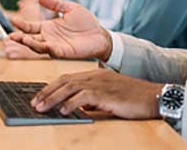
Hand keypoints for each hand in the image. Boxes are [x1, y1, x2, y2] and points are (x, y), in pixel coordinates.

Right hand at [9, 0, 111, 60]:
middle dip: (20, 38)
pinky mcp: (64, 52)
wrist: (99, 34)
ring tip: (22, 39)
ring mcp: (56, 45)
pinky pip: (53, 51)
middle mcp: (49, 37)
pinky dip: (47, 49)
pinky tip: (44, 44)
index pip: (31, 27)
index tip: (13, 19)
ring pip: (38, 47)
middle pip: (30, 39)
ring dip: (30, 44)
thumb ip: (55, 3)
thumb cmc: (86, 22)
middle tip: (10, 36)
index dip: (22, 24)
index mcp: (49, 26)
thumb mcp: (70, 8)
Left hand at [31, 69, 162, 119]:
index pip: (68, 77)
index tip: (39, 96)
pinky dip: (72, 103)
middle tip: (34, 102)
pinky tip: (64, 111)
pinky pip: (85, 96)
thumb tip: (77, 108)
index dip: (51, 86)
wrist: (152, 96)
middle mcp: (96, 75)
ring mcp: (102, 83)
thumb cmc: (132, 98)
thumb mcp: (109, 96)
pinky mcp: (107, 93)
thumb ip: (92, 99)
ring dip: (53, 98)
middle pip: (65, 80)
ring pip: (71, 87)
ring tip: (41, 107)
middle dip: (47, 91)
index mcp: (96, 74)